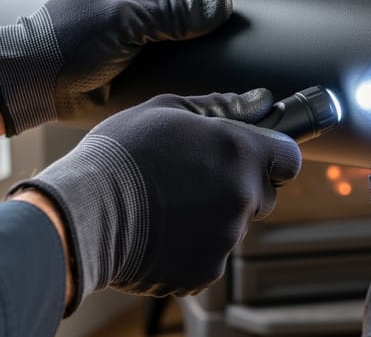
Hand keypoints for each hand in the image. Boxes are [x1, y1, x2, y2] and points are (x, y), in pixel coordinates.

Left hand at [0, 0, 271, 134]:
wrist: (34, 82)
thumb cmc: (67, 40)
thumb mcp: (125, 19)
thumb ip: (174, 12)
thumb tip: (222, 5)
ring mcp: (139, 21)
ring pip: (189, 13)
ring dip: (217, 18)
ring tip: (252, 24)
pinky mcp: (140, 51)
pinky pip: (180, 43)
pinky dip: (203, 46)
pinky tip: (224, 54)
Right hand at [8, 89, 300, 312]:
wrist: (81, 213)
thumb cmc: (120, 154)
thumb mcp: (166, 110)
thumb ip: (219, 106)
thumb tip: (258, 101)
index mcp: (240, 151)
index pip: (289, 158)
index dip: (273, 158)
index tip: (252, 159)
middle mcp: (242, 195)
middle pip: (264, 196)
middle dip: (240, 189)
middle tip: (195, 182)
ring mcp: (226, 236)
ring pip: (233, 227)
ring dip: (212, 219)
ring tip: (167, 207)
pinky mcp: (206, 270)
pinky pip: (210, 256)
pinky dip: (192, 249)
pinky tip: (160, 233)